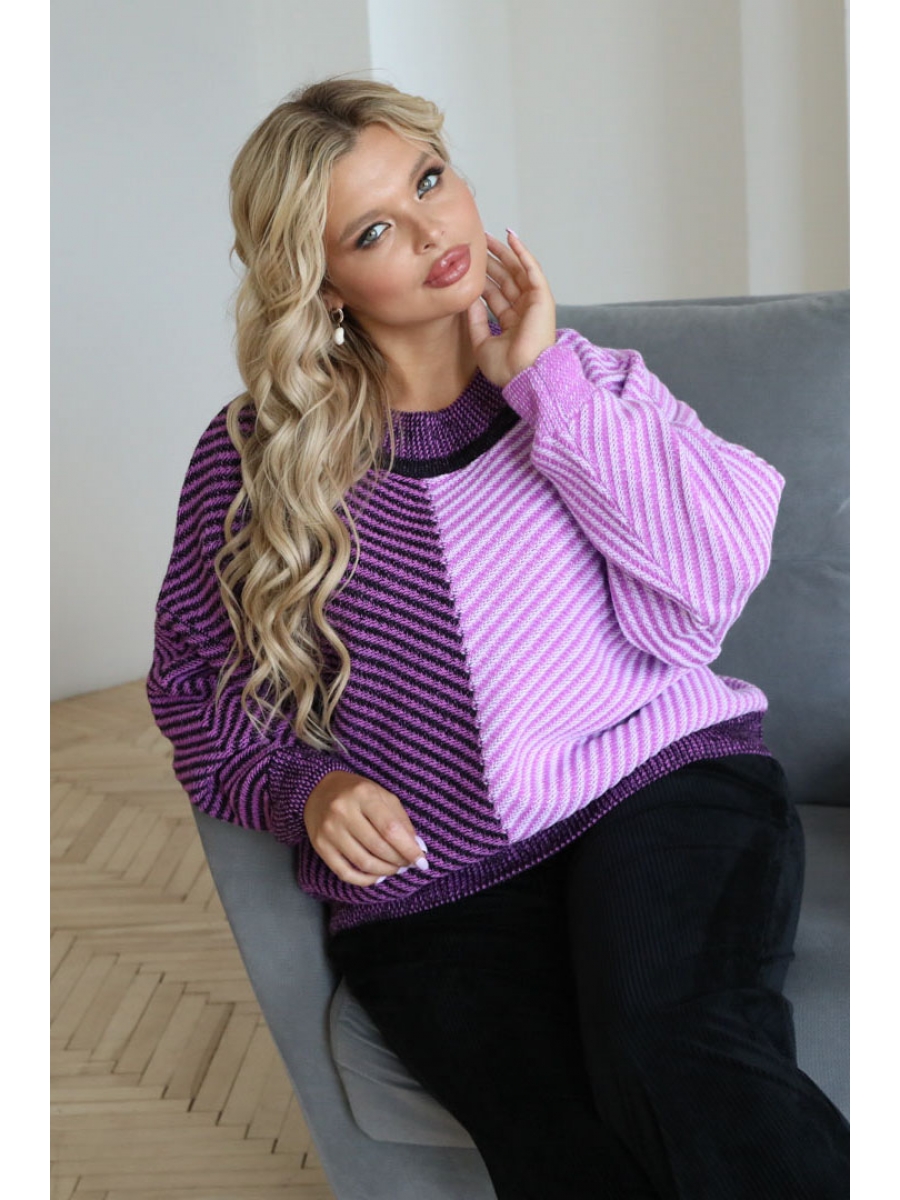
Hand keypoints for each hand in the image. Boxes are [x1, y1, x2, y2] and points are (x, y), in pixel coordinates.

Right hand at [303, 770, 427, 886]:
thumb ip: (401, 820)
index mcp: (363, 795)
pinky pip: (345, 872)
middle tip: (407, 864)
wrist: (317, 790)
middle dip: (398, 861)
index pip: (390, 829)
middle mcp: (343, 812)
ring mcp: (330, 831)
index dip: (409, 849)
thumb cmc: (357, 793)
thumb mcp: (382, 796)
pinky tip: (376, 876)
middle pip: (378, 847)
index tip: (422, 862)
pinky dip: (365, 880)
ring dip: (384, 871)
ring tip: (394, 869)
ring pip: (363, 862)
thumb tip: (417, 849)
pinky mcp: (320, 846)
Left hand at [466, 229, 556, 387]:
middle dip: (491, 262)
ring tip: (488, 237)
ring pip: (517, 271)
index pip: (495, 296)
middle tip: (475, 245)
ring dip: (504, 253)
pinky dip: (522, 253)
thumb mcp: (481, 342)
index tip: (469, 267)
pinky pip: (532, 270)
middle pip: (505, 280)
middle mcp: (523, 311)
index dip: (483, 280)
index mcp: (511, 323)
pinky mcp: (542, 297)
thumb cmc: (506, 368)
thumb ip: (475, 321)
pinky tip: (511, 238)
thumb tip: (468, 299)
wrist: (523, 375)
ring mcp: (534, 303)